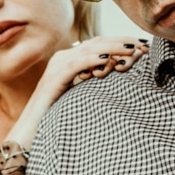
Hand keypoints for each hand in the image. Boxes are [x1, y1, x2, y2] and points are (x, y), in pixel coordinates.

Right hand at [7, 36, 147, 147]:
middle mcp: (63, 58)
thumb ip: (94, 85)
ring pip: (90, 49)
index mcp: (70, 60)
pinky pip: (77, 63)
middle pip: (98, 42)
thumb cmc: (57, 118)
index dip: (122, 42)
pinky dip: (94, 60)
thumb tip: (118, 81)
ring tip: (133, 50)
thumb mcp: (81, 98)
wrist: (30, 132)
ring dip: (114, 48)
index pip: (100, 44)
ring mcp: (57, 66)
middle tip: (144, 45)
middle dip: (123, 42)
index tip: (143, 46)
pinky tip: (109, 61)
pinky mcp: (54, 78)